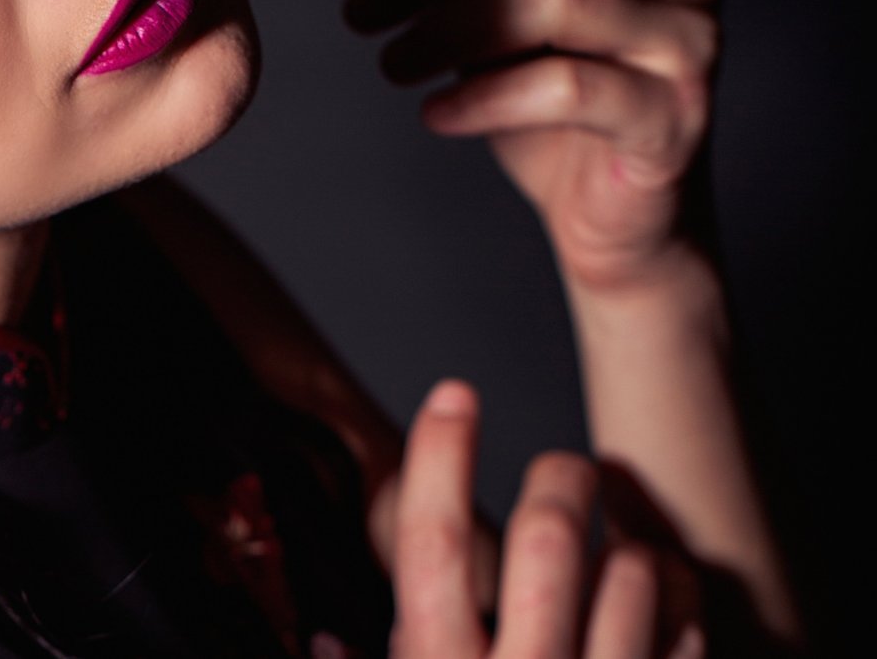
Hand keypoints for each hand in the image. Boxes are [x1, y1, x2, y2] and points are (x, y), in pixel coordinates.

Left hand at [342, 0, 724, 293]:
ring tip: (392, 61)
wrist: (616, 212)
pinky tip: (437, 112)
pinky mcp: (674, 111)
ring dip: (447, 29)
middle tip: (362, 9)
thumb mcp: (494, 9)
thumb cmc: (553, 96)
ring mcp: (686, 36)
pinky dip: (485, 96)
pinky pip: (565, 86)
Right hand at [392, 378, 702, 658]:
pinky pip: (689, 627)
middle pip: (547, 535)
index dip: (440, 456)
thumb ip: (388, 656)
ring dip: (627, 551)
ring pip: (632, 572)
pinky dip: (677, 597)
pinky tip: (660, 601)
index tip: (454, 394)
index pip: (433, 543)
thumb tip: (337, 623)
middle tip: (567, 469)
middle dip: (562, 479)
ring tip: (618, 559)